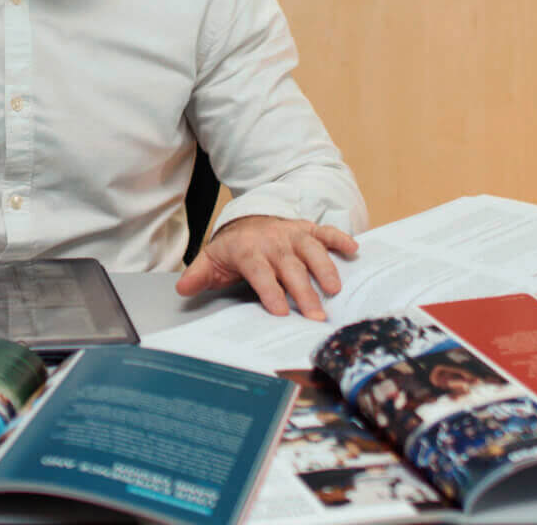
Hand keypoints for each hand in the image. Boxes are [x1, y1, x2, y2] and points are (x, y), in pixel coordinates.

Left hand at [174, 215, 358, 319]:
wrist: (249, 219)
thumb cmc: (233, 249)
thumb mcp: (211, 260)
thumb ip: (198, 276)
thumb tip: (182, 290)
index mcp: (249, 251)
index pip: (260, 272)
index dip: (269, 291)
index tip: (280, 312)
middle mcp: (273, 242)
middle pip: (290, 267)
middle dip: (303, 292)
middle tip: (315, 316)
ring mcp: (292, 234)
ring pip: (311, 250)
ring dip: (324, 269)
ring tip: (335, 290)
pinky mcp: (308, 229)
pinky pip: (326, 232)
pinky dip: (340, 238)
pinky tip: (353, 250)